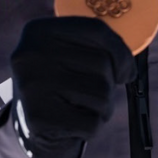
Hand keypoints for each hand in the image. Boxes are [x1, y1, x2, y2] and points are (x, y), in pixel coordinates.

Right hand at [9, 16, 135, 157]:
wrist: (29, 127)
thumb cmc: (60, 85)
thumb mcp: (67, 55)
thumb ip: (98, 49)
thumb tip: (128, 70)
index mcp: (39, 31)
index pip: (96, 30)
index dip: (120, 52)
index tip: (126, 71)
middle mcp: (31, 54)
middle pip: (101, 64)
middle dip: (108, 84)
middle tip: (90, 94)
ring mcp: (33, 86)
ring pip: (101, 95)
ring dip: (102, 108)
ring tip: (82, 108)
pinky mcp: (39, 118)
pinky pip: (91, 123)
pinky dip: (91, 128)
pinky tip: (74, 124)